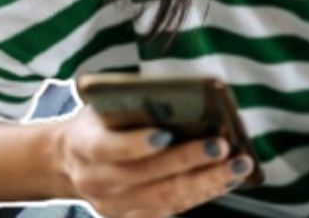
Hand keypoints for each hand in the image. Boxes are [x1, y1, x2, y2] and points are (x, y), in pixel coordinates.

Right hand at [56, 108, 250, 217]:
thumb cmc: (98, 124)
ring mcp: (114, 206)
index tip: (166, 133)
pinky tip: (226, 180)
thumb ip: (132, 106)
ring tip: (238, 165)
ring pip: (166, 198)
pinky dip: (202, 193)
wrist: (69, 163)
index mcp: (85, 146)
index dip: (137, 144)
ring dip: (207, 182)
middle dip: (189, 161)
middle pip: (148, 176)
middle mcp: (97, 181)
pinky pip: (172, 209)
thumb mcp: (102, 106)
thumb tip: (183, 100)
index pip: (111, 149)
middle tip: (223, 146)